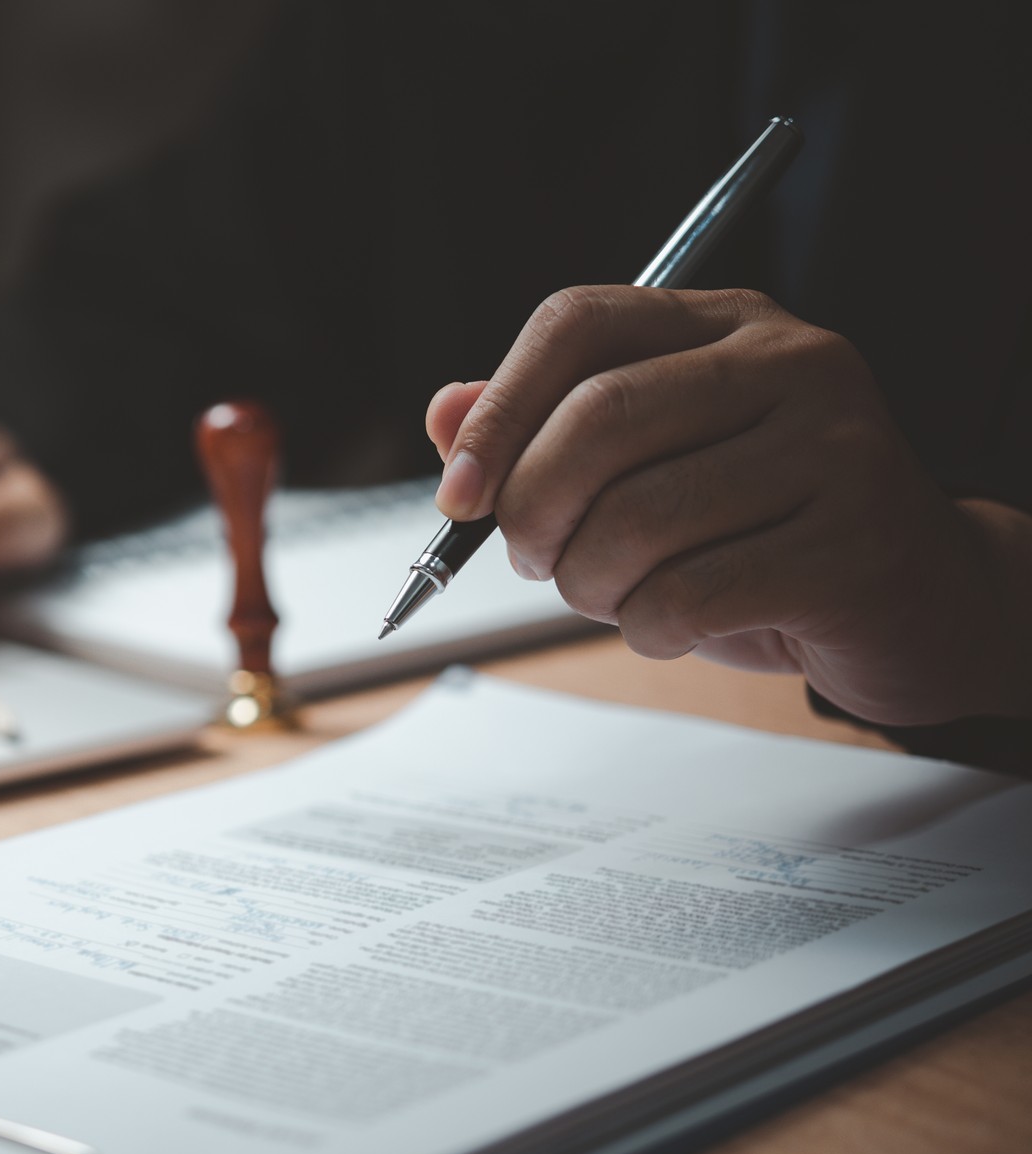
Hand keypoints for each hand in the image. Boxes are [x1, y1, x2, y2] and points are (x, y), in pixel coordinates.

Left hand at [425, 286, 1031, 725]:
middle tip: (532, 558)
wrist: (911, 601)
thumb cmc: (758, 530)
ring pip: (635, 519)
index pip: (579, 321)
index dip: (499, 409)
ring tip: (614, 594)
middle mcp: (790, 363)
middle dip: (532, 511)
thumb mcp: (648, 468)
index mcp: (725, 323)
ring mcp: (834, 448)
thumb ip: (545, 433)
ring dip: (588, 585)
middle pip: (598, 420)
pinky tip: (672, 626)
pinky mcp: (853, 545)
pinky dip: (648, 629)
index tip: (461, 494)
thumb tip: (446, 415)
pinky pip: (689, 596)